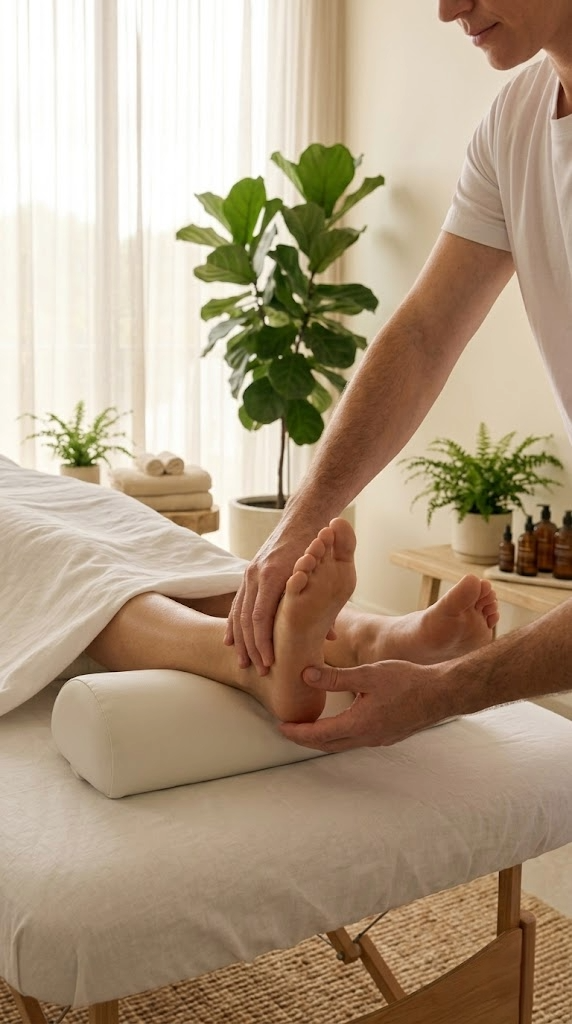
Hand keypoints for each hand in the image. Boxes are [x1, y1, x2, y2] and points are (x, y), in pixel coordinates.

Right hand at [224, 518, 317, 674]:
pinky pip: (236, 603)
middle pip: (247, 619)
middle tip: (258, 671)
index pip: (261, 617)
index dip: (263, 642)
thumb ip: (324, 605)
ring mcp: (250, 574)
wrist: (302, 520)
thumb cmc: (317, 549)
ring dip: (240, 640)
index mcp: (273, 576)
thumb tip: (330, 639)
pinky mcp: (249, 574)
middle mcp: (257, 575)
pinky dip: (233, 624)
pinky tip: (229, 641)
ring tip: (243, 663)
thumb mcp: (323, 574)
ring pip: (238, 613)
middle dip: (251, 648)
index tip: (269, 662)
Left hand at [278, 660, 439, 749]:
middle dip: (305, 739)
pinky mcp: (388, 735)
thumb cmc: (407, 681)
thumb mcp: (368, 674)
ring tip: (310, 727)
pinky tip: (341, 723)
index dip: (297, 732)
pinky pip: (357, 740)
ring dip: (323, 738)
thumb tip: (306, 676)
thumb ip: (336, 677)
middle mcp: (367, 737)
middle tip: (289, 730)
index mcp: (358, 724)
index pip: (318, 735)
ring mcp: (379, 739)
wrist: (442, 694)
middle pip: (327, 745)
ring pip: (343, 744)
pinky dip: (341, 735)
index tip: (281, 727)